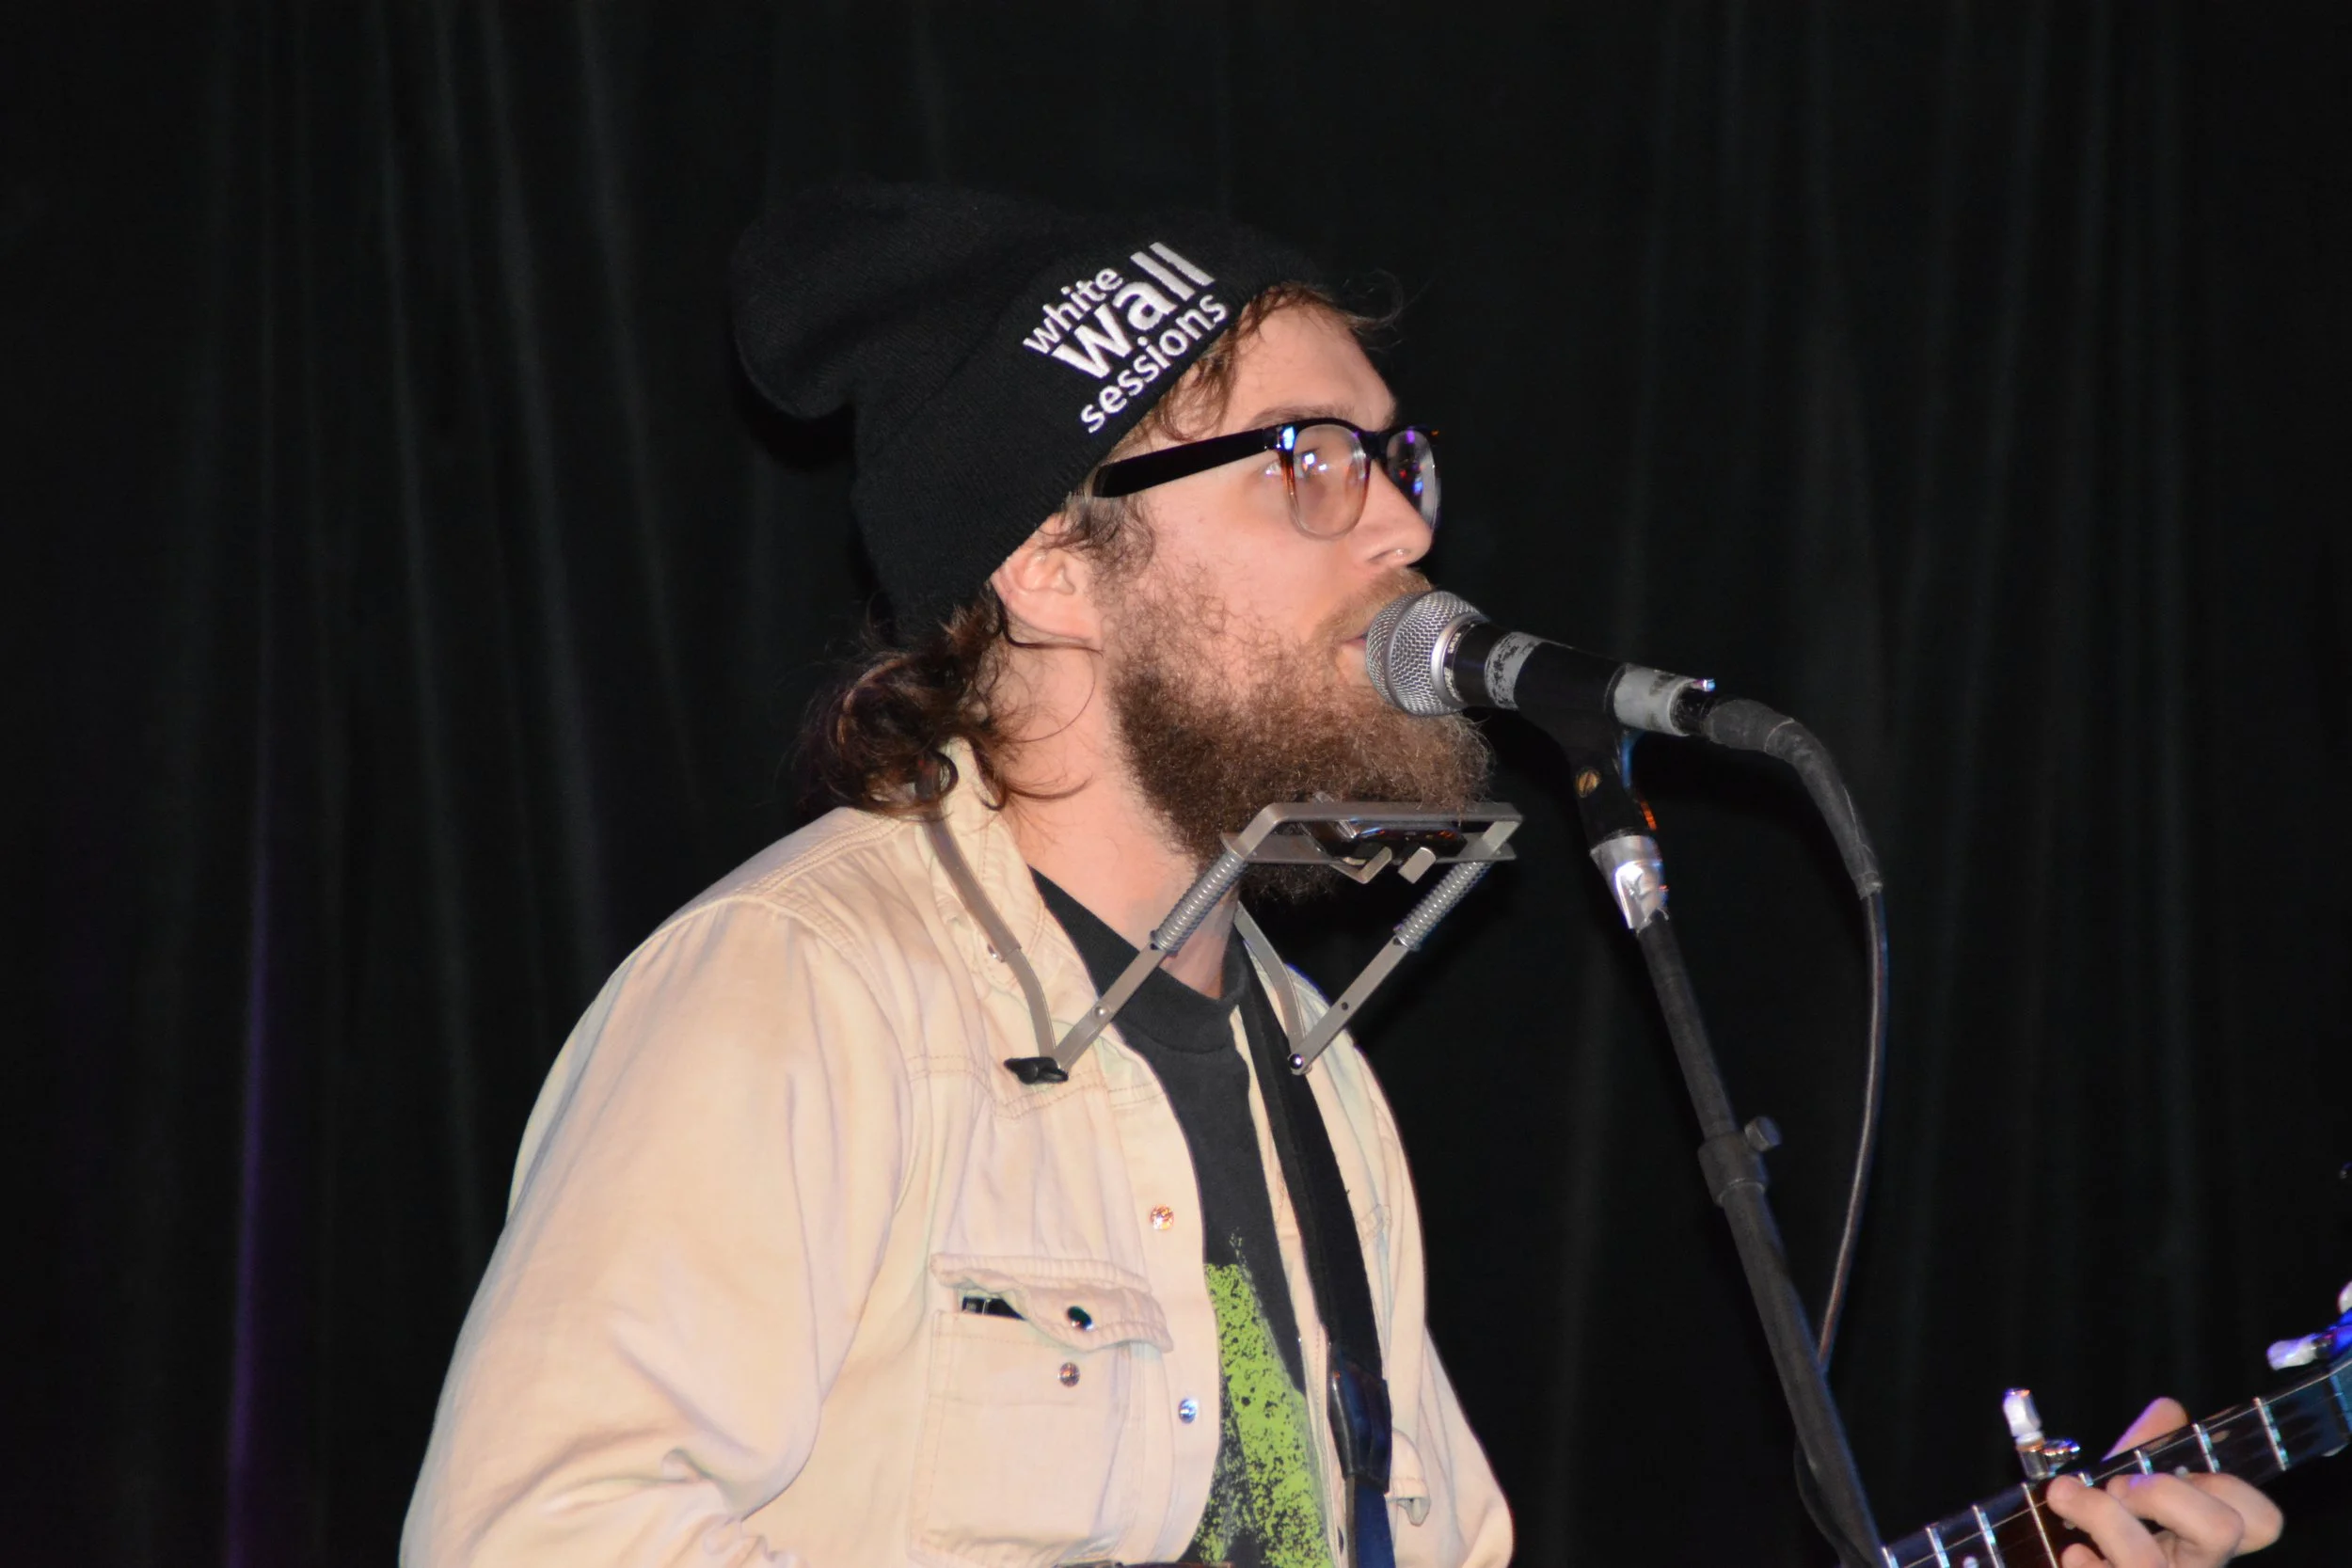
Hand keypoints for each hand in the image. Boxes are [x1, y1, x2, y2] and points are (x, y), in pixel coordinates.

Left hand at [2040, 1398, 2284, 1566]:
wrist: (2063, 1566)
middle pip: (2222, 1529)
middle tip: (2120, 1486)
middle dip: (2163, 1492)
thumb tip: (2169, 1409)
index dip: (2228, 1486)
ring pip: (2145, 1559)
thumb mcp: (2124, 1489)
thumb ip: (2145, 1451)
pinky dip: (2079, 1559)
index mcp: (2205, 1544)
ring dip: (2097, 1514)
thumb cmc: (2101, 1535)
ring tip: (2066, 1497)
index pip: (2263, 1520)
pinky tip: (2073, 1551)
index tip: (2177, 1469)